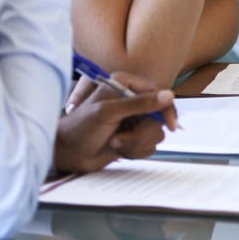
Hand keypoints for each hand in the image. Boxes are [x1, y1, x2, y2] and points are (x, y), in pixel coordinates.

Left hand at [53, 71, 175, 173]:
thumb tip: (169, 95)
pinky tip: (117, 150)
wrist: (67, 154)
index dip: (167, 109)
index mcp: (126, 85)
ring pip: (155, 134)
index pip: (159, 92)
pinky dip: (134, 151)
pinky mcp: (133, 137)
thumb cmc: (80, 128)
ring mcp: (134, 120)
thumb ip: (139, 103)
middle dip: (141, 133)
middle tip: (120, 139)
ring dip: (135, 144)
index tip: (170, 126)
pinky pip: (149, 146)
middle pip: (159, 117)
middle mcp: (132, 100)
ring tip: (115, 143)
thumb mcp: (108, 112)